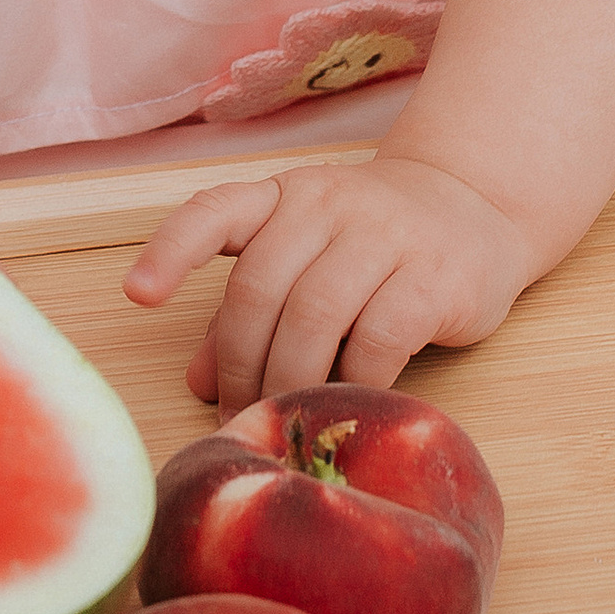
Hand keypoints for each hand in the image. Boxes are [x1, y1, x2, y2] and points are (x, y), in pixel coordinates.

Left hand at [124, 152, 533, 414]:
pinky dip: (353, 382)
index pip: (214, 212)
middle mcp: (327, 203)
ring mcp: (384, 234)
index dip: (171, 252)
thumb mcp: (305, 260)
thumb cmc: (372, 246)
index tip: (139, 295)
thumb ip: (248, 312)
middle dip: (237, 364)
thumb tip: (195, 381)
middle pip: (258, 289)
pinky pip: (377, 340)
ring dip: (288, 381)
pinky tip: (346, 401)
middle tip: (237, 415)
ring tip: (283, 417)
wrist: (475, 211)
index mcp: (283, 196)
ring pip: (313, 318)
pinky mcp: (433, 277)